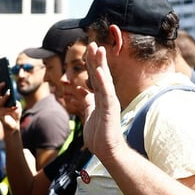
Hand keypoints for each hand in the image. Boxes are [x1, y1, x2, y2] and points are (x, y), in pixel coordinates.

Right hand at [0, 82, 21, 131]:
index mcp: (1, 99)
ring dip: (5, 97)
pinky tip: (16, 106)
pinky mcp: (0, 116)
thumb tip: (12, 95)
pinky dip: (11, 108)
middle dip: (0, 87)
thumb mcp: (16, 104)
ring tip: (9, 92)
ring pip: (0, 102)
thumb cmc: (15, 113)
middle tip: (4, 82)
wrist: (14, 125)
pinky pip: (5, 110)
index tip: (0, 78)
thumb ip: (14, 100)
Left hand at [82, 42, 124, 161]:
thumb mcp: (89, 115)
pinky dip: (103, 81)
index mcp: (100, 98)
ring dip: (101, 64)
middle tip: (92, 43)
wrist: (107, 151)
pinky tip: (99, 70)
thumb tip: (84, 94)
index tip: (89, 49)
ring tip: (98, 49)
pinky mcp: (110, 109)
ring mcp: (109, 102)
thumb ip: (87, 104)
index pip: (95, 77)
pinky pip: (106, 93)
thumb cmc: (99, 136)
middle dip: (95, 58)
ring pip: (104, 79)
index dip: (91, 63)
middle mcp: (106, 97)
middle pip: (100, 74)